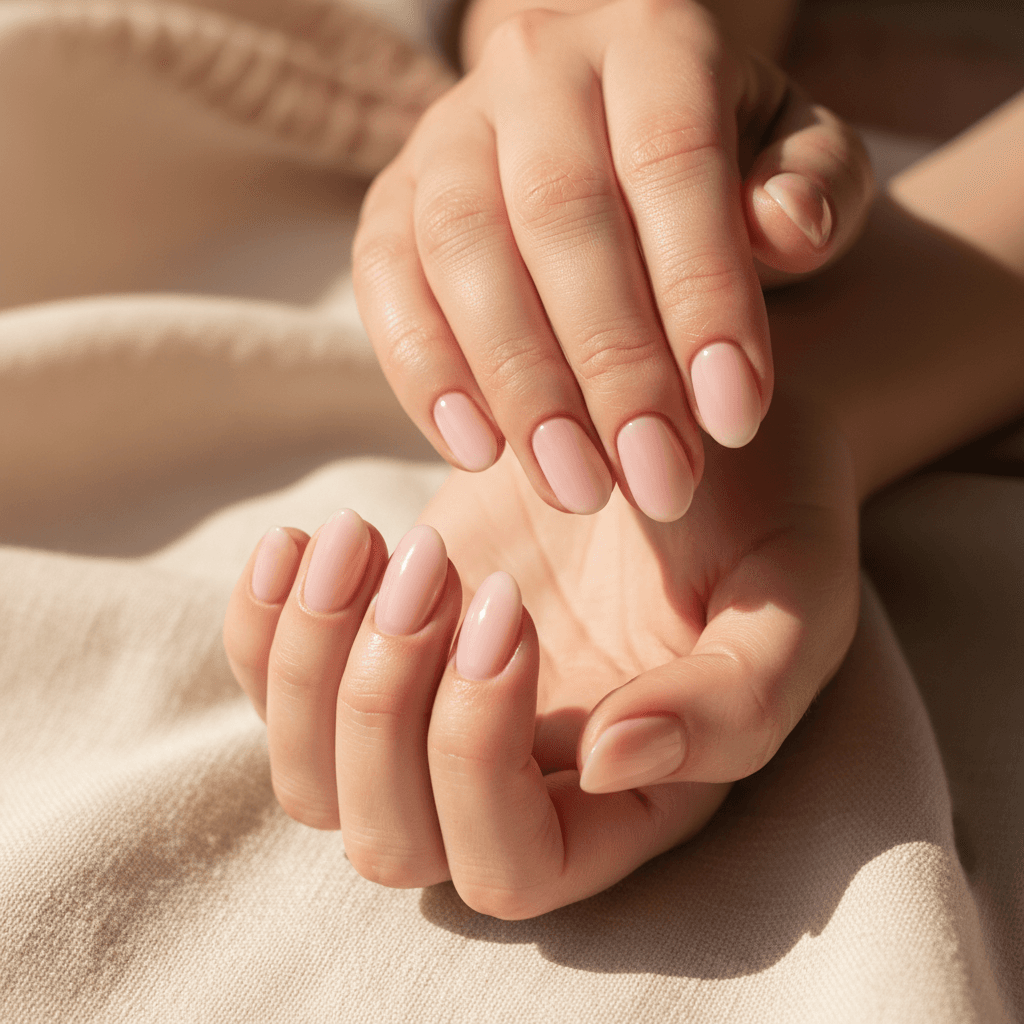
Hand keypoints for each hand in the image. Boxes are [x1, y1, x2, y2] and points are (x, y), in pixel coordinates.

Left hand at [223, 387, 859, 917]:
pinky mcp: (388, 646)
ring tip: (359, 538)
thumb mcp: (789, 601)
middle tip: (434, 564)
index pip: (510, 866)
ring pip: (312, 784)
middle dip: (380, 705)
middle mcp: (522, 784)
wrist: (685, 418)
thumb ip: (732, 701)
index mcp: (624, 804)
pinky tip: (299, 543)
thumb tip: (607, 764)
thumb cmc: (761, 515)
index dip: (478, 758)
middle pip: (388, 839)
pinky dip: (260, 628)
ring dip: (308, 665)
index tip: (509, 608)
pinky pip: (275, 690)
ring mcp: (439, 721)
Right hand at [352, 0, 872, 521]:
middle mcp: (537, 65)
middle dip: (612, 364)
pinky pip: (386, 283)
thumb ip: (814, 188)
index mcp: (655, 38)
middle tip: (659, 482)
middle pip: (560, 215)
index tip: (735, 420)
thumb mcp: (796, 160)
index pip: (674, 163)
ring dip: (520, 384)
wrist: (612, 138)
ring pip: (463, 251)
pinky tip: (477, 453)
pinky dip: (425, 372)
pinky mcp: (391, 200)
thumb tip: (786, 225)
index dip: (703, 296)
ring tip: (576, 487)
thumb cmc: (724, 165)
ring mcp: (449, 131)